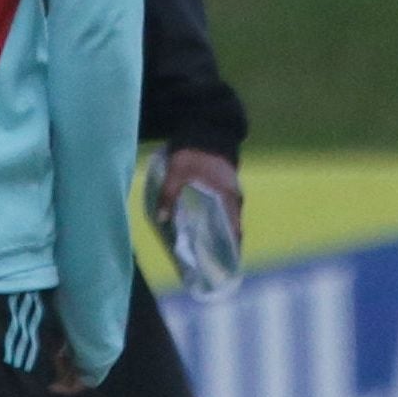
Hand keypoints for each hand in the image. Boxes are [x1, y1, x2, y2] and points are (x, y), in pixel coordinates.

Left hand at [147, 145, 246, 295]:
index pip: (233, 228)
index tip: (224, 265)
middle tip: (212, 265)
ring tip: (209, 254)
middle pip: (233, 229)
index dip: (230, 248)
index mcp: (227, 196)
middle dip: (224, 247)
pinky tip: (207, 232)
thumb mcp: (177, 172)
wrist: (207, 132)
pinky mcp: (227, 190)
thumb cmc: (194, 153)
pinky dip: (220, 224)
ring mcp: (233, 193)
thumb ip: (169, 194)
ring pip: (230, 221)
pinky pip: (227, 212)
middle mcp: (235, 198)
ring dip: (221, 236)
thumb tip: (162, 218)